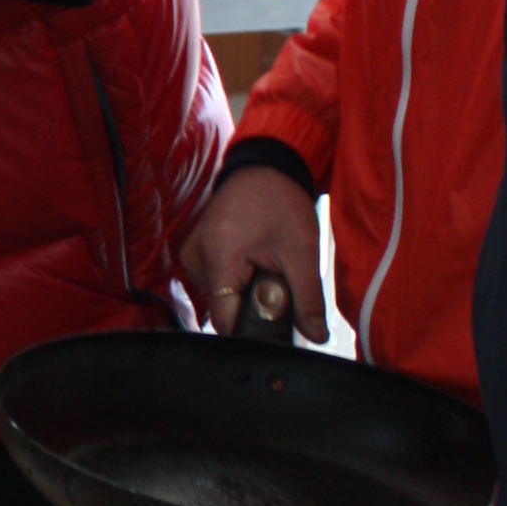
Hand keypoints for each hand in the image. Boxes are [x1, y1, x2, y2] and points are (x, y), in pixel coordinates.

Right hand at [176, 162, 327, 342]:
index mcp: (218, 255)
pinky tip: (250, 260)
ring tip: (262, 262)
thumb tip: (316, 337)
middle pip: (222, 310)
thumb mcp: (303, 251)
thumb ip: (308, 299)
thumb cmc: (282, 202)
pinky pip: (214, 284)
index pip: (225, 320)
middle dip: (251, 304)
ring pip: (218, 299)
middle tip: (274, 275)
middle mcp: (195, 256)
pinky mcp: (192, 253)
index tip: (274, 314)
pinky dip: (235, 280)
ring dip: (243, 292)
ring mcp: (190, 254)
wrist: (265, 167)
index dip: (252, 327)